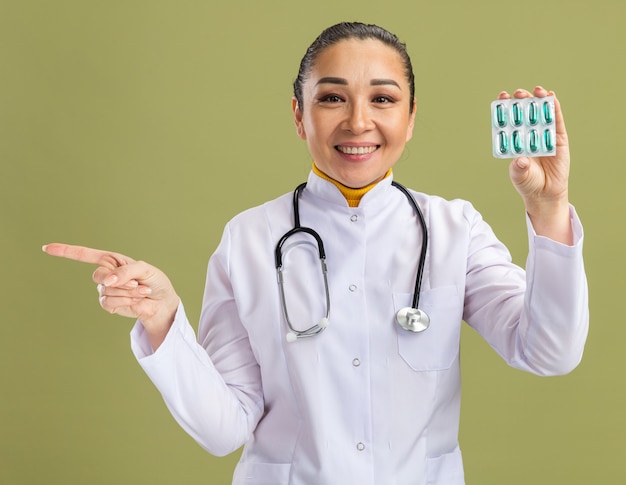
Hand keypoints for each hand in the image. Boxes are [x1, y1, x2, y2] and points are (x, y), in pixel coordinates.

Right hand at [42, 243, 178, 348]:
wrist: (162, 303)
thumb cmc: (155, 282)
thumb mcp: (145, 270)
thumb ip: (126, 271)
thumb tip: (107, 280)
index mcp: (112, 261)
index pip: (85, 255)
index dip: (66, 251)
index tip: (46, 248)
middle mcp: (106, 274)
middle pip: (98, 276)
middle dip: (121, 281)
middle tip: (137, 283)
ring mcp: (106, 290)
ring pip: (107, 291)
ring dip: (128, 292)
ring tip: (142, 291)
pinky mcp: (110, 305)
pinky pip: (110, 303)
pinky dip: (126, 301)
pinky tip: (136, 300)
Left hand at [498, 86, 572, 244]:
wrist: (545, 194)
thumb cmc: (528, 182)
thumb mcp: (519, 175)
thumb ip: (519, 168)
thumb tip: (521, 160)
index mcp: (515, 140)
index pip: (509, 121)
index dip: (506, 108)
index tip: (502, 97)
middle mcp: (529, 135)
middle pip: (525, 114)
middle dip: (521, 101)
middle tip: (518, 93)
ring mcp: (545, 135)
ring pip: (542, 114)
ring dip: (539, 100)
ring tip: (537, 90)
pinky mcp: (559, 139)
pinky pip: (557, 121)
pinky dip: (555, 109)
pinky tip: (552, 98)